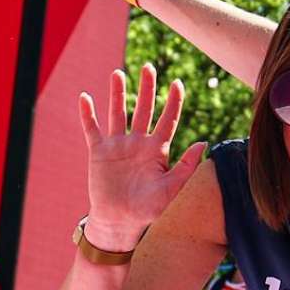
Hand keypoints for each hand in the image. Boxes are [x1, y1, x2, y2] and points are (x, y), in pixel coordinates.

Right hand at [81, 66, 207, 244]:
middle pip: (143, 109)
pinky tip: (85, 97)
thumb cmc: (149, 209)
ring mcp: (118, 146)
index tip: (177, 83)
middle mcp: (138, 143)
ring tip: (118, 73)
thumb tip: (204, 143)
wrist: (120, 222)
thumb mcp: (172, 188)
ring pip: (118, 113)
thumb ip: (187, 166)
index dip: (173, 101)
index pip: (168, 119)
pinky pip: (92, 129)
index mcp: (158, 150)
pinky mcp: (99, 152)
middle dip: (147, 88)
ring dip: (117, 94)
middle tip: (149, 66)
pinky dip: (88, 114)